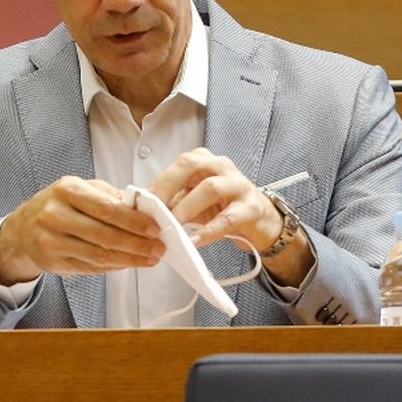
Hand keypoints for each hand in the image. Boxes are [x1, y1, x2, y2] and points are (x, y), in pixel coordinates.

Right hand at [0, 176, 165, 283]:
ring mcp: (51, 241)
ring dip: (129, 259)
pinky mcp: (52, 262)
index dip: (134, 221)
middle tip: (158, 248)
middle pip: (104, 235)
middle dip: (137, 244)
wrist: (22, 228)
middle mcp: (55, 215)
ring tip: (149, 258)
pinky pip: (90, 267)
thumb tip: (145, 208)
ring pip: (98, 255)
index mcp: (66, 190)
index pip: (107, 208)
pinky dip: (113, 266)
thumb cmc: (57, 205)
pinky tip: (127, 263)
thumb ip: (111, 197)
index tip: (155, 228)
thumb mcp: (81, 189)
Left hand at [147, 149, 279, 250]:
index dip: (158, 183)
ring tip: (173, 225)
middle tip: (154, 209)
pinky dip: (209, 231)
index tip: (143, 203)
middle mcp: (221, 166)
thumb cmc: (221, 206)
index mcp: (204, 160)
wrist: (259, 220)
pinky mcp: (251, 208)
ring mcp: (238, 185)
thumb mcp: (192, 199)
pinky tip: (195, 240)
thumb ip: (171, 200)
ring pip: (210, 188)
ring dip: (187, 207)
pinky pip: (227, 218)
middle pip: (191, 165)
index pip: (178, 164)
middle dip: (169, 186)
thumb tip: (142, 209)